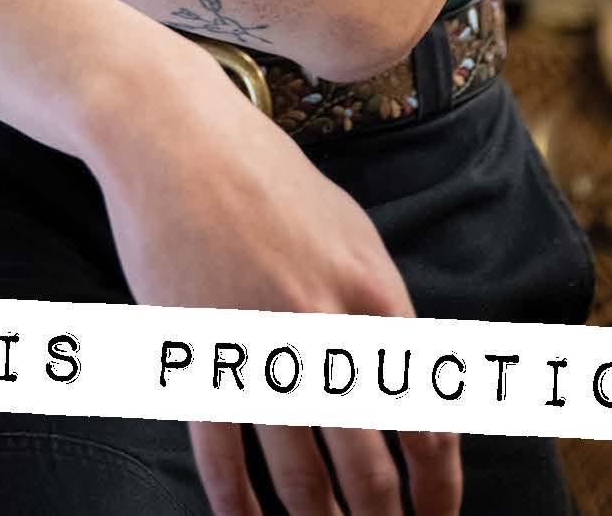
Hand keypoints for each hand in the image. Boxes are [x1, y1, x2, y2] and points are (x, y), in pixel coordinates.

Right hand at [87, 42, 461, 515]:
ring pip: (299, 475)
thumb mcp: (346, 227)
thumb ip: (377, 304)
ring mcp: (259, 343)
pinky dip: (238, 505)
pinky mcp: (199, 350)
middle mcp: (325, 328)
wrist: (174, 133)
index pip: (426, 419)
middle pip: (368, 466)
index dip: (437, 488)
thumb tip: (407, 376)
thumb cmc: (262, 175)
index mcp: (373, 295)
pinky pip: (224, 456)